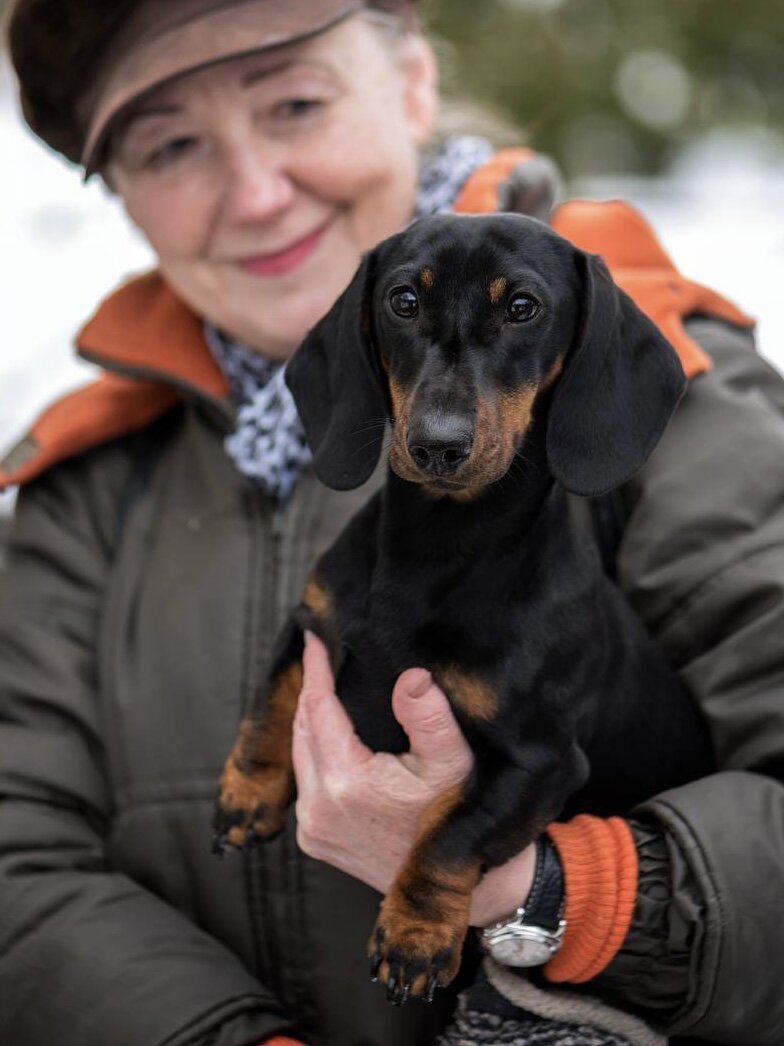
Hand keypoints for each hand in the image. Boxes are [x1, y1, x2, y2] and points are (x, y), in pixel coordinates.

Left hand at [292, 633, 536, 925]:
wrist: (460, 885)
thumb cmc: (458, 816)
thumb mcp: (452, 761)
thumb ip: (430, 717)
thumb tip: (410, 678)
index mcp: (346, 781)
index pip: (318, 708)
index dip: (316, 670)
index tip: (313, 638)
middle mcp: (318, 806)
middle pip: (302, 729)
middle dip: (311, 691)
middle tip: (319, 655)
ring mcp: (312, 828)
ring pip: (300, 755)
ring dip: (310, 722)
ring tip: (323, 688)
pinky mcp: (315, 841)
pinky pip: (305, 783)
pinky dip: (313, 754)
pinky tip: (328, 736)